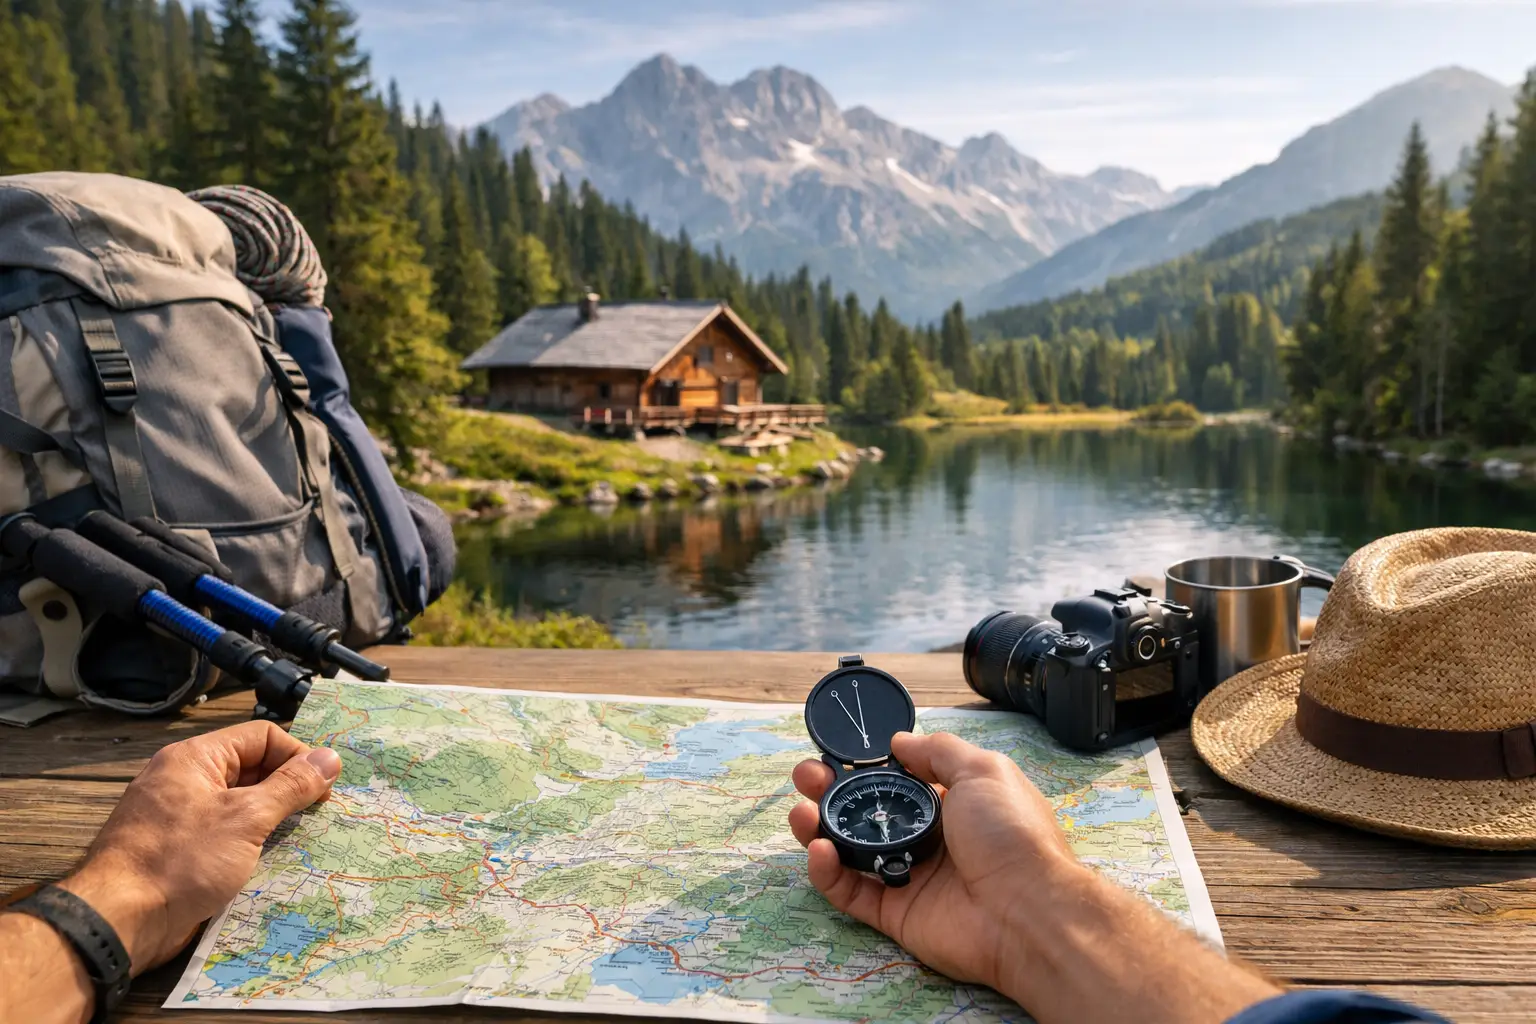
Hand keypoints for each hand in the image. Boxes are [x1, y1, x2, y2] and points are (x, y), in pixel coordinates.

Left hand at [58, 720, 341, 974]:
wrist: (118, 922)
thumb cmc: (180, 861)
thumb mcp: (246, 818)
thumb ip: (291, 786)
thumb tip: (331, 758)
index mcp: (195, 758)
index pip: (261, 737)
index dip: (297, 757)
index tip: (323, 788)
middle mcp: (185, 780)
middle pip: (252, 769)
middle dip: (288, 789)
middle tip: (319, 814)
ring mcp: (180, 817)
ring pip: (241, 806)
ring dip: (273, 820)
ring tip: (303, 838)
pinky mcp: (180, 852)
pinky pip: (225, 835)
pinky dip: (251, 844)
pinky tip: (273, 862)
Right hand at [789, 731, 1280, 1023]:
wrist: (1028, 910)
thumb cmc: (1012, 835)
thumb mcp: (982, 770)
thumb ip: (937, 752)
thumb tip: (899, 742)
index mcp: (949, 801)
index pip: (893, 778)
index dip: (862, 764)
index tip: (835, 751)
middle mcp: (926, 836)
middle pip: (864, 811)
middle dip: (830, 790)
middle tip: (808, 777)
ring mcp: (907, 875)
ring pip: (849, 850)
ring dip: (818, 827)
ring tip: (801, 811)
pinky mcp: (894, 912)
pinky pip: (850, 892)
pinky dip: (826, 872)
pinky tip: (819, 849)